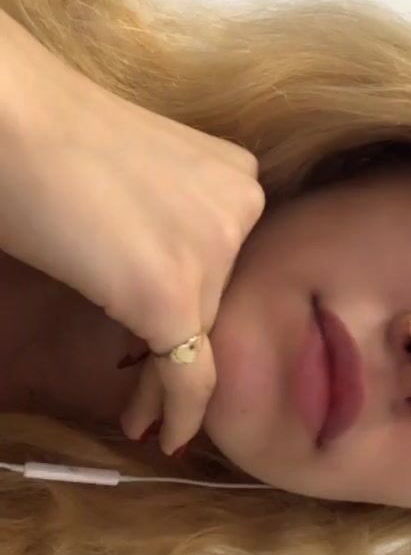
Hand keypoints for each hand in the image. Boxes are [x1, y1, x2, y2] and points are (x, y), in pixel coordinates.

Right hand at [0, 11, 264, 453]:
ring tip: (142, 418)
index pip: (225, 264)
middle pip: (216, 300)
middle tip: (147, 394)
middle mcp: (242, 211)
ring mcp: (213, 253)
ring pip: (203, 341)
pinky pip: (187, 376)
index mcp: (236, 178)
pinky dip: (177, 413)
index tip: (180, 346)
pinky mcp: (175, 296)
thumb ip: (167, 217)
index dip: (202, 310)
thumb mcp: (137, 179)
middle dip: (182, 347)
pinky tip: (163, 436)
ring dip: (167, 383)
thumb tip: (154, 267)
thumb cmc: (50, 137)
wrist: (11, 118)